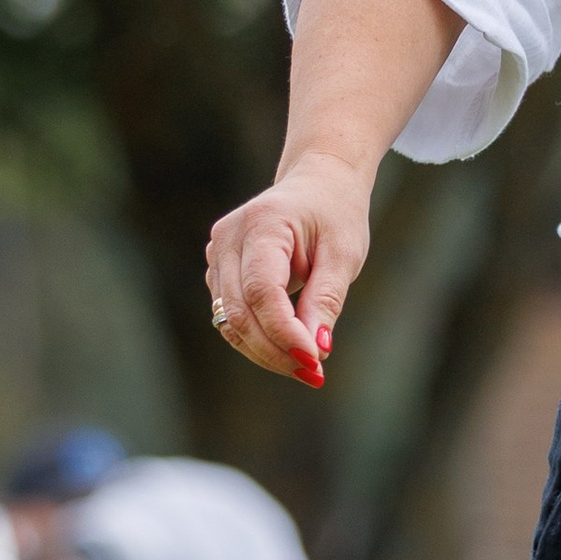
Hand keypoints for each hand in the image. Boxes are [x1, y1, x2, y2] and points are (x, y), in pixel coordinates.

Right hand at [204, 149, 371, 385]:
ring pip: (229, 321)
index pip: (262, 291)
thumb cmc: (335, 215)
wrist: (317, 185)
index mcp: (262, 224)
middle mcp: (228, 239)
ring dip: (266, 351)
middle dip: (275, 350)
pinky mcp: (219, 272)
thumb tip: (316, 350)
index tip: (315, 362)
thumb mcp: (343, 254)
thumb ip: (326, 300)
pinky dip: (258, 340)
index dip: (284, 332)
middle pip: (239, 312)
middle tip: (314, 375)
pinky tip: (290, 351)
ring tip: (307, 368)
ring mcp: (217, 255)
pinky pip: (231, 317)